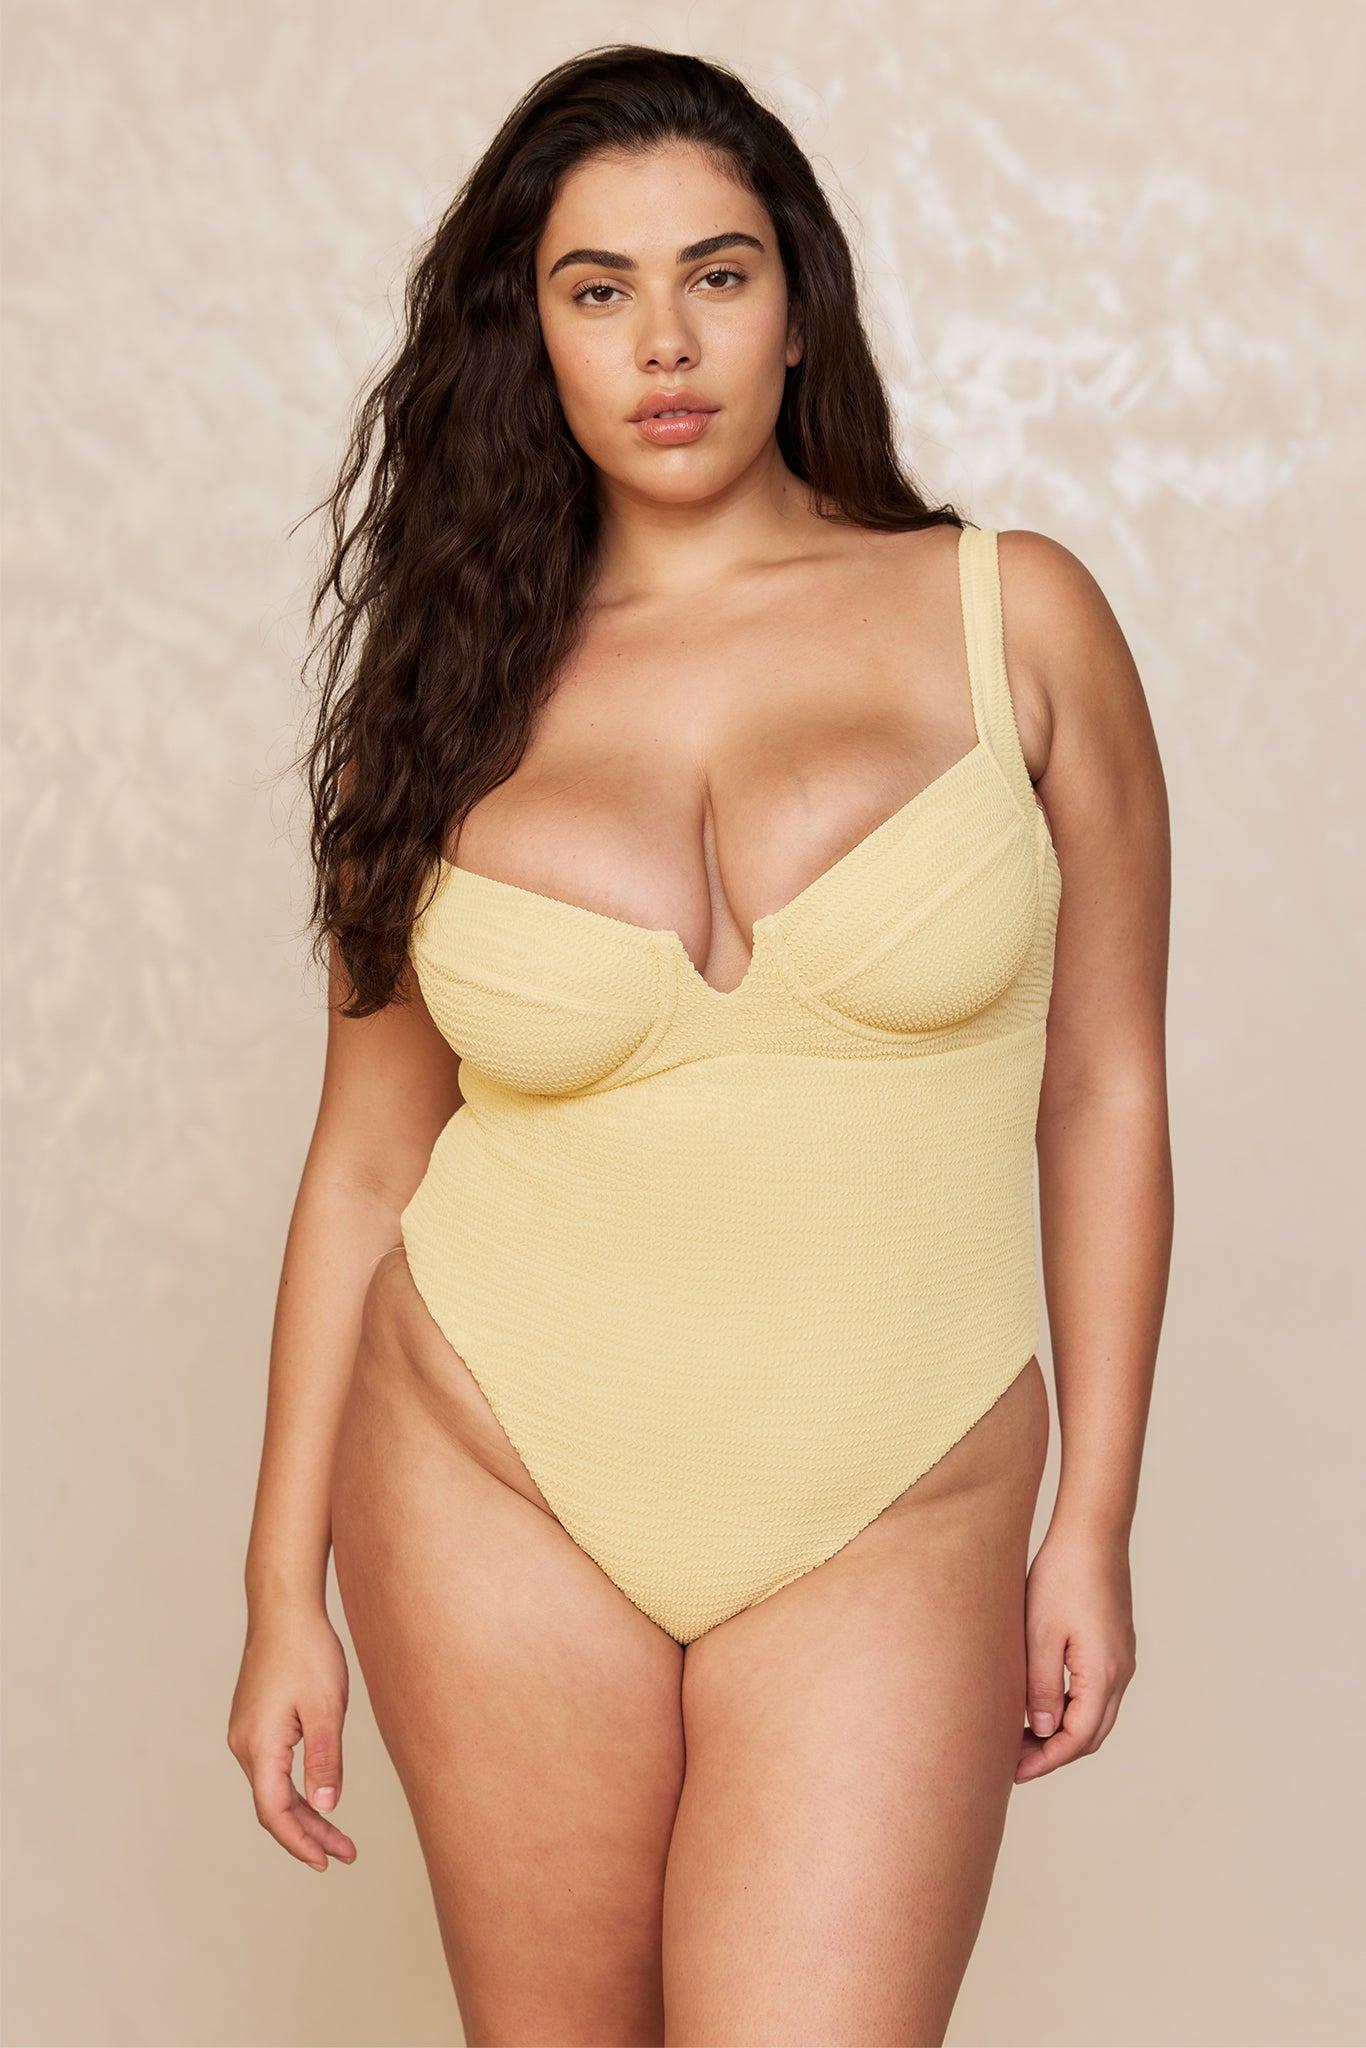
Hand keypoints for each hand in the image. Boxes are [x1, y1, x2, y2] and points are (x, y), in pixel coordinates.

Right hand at [226, 1602, 357, 1870]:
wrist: (284, 1607)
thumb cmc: (308, 1651)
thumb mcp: (327, 1708)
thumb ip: (325, 1760)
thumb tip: (326, 1808)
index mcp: (259, 1745)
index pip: (274, 1812)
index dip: (300, 1842)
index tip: (328, 1862)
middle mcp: (244, 1744)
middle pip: (273, 1805)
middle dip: (308, 1833)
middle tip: (345, 1854)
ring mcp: (246, 1732)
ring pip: (273, 1788)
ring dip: (304, 1812)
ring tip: (338, 1836)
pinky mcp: (254, 1721)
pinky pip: (273, 1768)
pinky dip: (295, 1788)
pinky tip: (318, 1796)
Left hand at [1015, 1523, 1136, 1782]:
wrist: (1092, 1533)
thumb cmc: (1062, 1577)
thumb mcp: (1041, 1635)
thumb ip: (1042, 1688)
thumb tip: (1044, 1732)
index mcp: (1105, 1674)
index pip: (1078, 1739)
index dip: (1046, 1760)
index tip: (1013, 1772)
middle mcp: (1121, 1672)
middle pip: (1091, 1734)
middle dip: (1054, 1753)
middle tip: (1013, 1761)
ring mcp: (1122, 1659)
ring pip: (1095, 1715)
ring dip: (1063, 1732)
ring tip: (1022, 1735)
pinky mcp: (1114, 1645)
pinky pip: (1096, 1693)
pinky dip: (1071, 1709)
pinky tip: (1042, 1702)